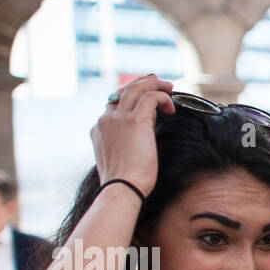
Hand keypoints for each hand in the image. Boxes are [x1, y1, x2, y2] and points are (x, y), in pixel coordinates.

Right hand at [90, 74, 173, 198]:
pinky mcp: (134, 121)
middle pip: (124, 91)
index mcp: (99, 128)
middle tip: (158, 81)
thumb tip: (145, 130)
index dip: (131, 98)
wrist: (121, 188)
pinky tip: (170, 107)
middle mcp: (106, 119)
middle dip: (142, 83)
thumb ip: (127, 142)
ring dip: (154, 84)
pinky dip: (162, 97)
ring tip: (168, 86)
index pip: (114, 104)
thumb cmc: (125, 182)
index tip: (146, 98)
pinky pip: (150, 98)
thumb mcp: (120, 158)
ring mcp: (118, 118)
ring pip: (136, 89)